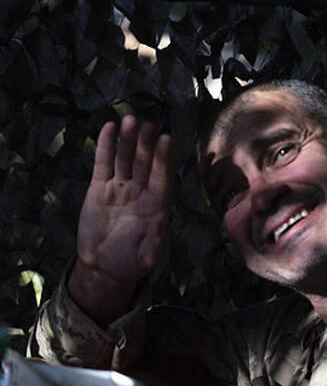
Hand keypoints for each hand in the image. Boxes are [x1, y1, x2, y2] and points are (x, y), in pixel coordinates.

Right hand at [68, 115, 172, 323]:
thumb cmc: (132, 262)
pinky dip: (105, 146)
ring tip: (130, 120)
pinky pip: (103, 163)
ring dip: (128, 140)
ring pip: (125, 159)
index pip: (163, 176)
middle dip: (148, 143)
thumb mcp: (147, 258)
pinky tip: (108, 128)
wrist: (105, 266)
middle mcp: (140, 191)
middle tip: (150, 123)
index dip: (164, 159)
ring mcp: (120, 187)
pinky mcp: (99, 188)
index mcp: (157, 204)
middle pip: (146, 162)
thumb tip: (162, 233)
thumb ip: (155, 245)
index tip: (167, 139)